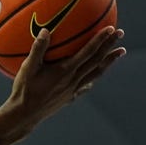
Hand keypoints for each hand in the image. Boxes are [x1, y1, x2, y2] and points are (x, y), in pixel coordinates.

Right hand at [2, 26, 125, 138]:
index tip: (111, 28)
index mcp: (66, 71)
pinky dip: (94, 77)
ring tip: (119, 52)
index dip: (100, 40)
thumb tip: (45, 30)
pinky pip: (86, 85)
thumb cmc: (24, 90)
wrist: (24, 115)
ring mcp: (73, 90)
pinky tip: (95, 75)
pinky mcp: (69, 97)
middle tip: (121, 33)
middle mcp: (73, 80)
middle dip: (110, 46)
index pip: (88, 52)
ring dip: (109, 61)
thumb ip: (37, 49)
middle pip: (97, 61)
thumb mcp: (27, 68)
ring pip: (96, 73)